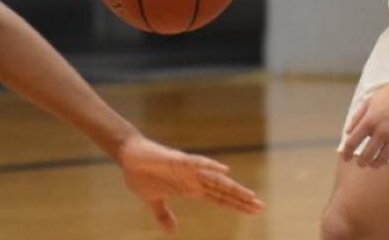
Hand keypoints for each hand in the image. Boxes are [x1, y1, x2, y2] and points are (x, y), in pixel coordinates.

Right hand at [117, 136, 261, 233]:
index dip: (235, 205)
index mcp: (191, 189)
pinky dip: (210, 166)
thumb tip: (172, 232)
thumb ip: (164, 215)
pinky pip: (196, 163)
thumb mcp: (154, 201)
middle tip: (260, 206)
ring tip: (249, 194)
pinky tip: (224, 170)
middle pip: (222, 190)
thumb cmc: (142, 175)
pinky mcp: (178, 160)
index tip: (251, 211)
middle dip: (240, 198)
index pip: (219, 198)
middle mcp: (194, 179)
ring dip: (232, 186)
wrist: (129, 156)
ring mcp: (188, 169)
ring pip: (215, 179)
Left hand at [340, 78, 388, 168]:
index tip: (345, 158)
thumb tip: (347, 132)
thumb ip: (357, 116)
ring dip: (377, 164)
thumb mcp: (370, 100)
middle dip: (362, 162)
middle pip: (367, 155)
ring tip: (375, 164)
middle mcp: (382, 130)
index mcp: (370, 120)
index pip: (352, 142)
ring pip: (383, 159)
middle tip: (362, 163)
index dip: (346, 153)